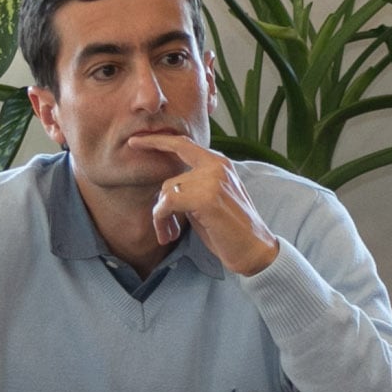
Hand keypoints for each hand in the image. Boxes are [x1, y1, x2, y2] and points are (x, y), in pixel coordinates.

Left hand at [130, 133, 280, 276]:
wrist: (255, 250)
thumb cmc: (231, 230)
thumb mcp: (210, 200)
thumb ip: (192, 186)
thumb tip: (164, 190)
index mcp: (220, 163)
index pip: (183, 144)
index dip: (157, 141)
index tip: (136, 141)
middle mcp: (217, 166)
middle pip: (169, 179)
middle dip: (160, 206)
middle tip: (162, 226)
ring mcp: (212, 179)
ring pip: (166, 192)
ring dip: (162, 217)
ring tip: (171, 234)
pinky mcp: (206, 197)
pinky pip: (167, 204)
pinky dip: (162, 221)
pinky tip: (170, 234)